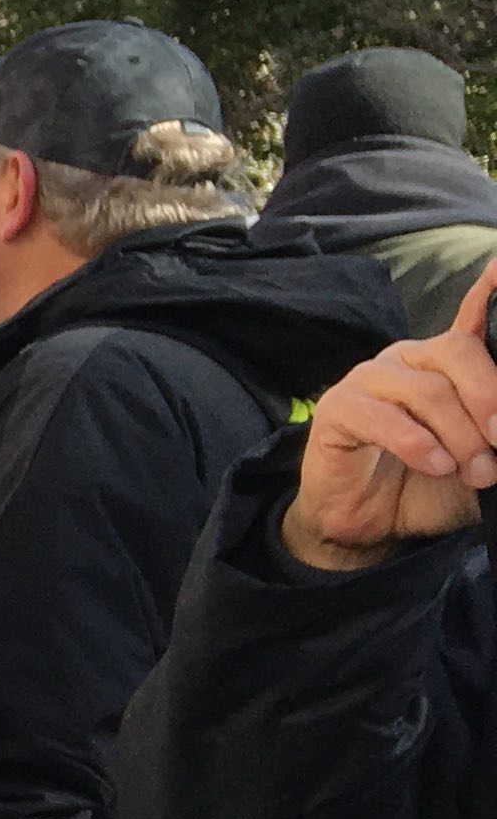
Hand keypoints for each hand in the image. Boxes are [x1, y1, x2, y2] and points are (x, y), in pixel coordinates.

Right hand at [284, 255, 496, 570]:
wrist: (370, 526)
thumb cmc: (428, 486)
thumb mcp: (482, 456)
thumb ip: (496, 428)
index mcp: (444, 365)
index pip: (472, 320)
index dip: (489, 291)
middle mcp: (408, 360)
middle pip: (458, 352)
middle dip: (489, 398)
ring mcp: (369, 380)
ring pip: (428, 390)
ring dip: (460, 436)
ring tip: (472, 471)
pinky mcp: (337, 409)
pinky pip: (384, 417)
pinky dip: (418, 444)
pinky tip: (434, 465)